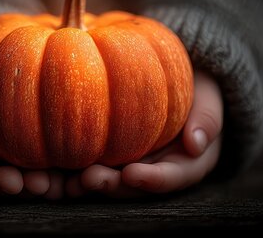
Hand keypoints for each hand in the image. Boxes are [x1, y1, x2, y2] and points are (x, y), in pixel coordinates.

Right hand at [0, 74, 65, 198]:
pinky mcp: (46, 154)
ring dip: (41, 186)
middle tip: (25, 184)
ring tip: (48, 182)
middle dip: (11, 185)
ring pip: (30, 180)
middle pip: (0, 181)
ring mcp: (20, 161)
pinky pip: (57, 168)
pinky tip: (83, 174)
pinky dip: (69, 175)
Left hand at [66, 71, 222, 196]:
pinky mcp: (107, 154)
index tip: (132, 174)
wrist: (173, 76)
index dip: (152, 180)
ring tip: (68, 181)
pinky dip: (73, 171)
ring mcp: (130, 164)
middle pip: (134, 186)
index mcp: (186, 163)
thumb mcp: (208, 96)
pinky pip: (91, 164)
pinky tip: (55, 171)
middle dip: (113, 186)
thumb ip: (206, 117)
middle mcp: (156, 170)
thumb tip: (195, 144)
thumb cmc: (194, 86)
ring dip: (89, 184)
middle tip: (89, 179)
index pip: (171, 177)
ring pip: (110, 180)